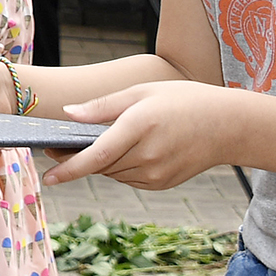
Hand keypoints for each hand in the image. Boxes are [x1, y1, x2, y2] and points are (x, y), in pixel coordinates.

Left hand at [43, 81, 245, 188]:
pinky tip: (127, 150)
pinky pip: (128, 178)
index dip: (69, 168)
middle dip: (77, 158)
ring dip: (100, 161)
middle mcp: (147, 155)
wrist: (228, 125)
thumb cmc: (183, 100)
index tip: (48, 176)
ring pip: (113, 172)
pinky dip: (120, 166)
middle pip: (100, 164)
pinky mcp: (162, 183)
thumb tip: (69, 115)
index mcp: (140, 126)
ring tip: (95, 142)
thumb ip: (103, 106)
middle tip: (59, 146)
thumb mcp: (142, 92)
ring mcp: (156, 173)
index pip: (96, 155)